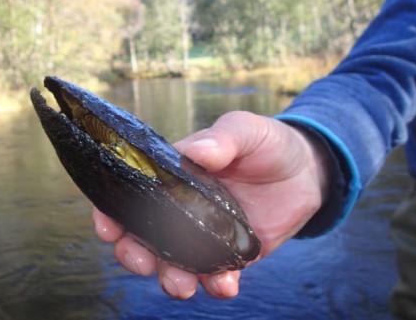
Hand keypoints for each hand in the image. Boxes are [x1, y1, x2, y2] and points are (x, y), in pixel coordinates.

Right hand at [92, 111, 329, 298]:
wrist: (306, 171)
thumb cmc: (267, 143)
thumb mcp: (246, 129)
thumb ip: (223, 138)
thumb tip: (196, 152)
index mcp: (172, 177)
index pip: (130, 196)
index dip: (111, 214)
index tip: (109, 228)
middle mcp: (180, 210)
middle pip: (142, 239)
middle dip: (134, 255)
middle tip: (144, 262)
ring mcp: (204, 236)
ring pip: (174, 265)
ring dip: (171, 279)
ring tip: (183, 285)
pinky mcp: (231, 256)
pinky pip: (216, 278)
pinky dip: (216, 286)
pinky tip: (226, 285)